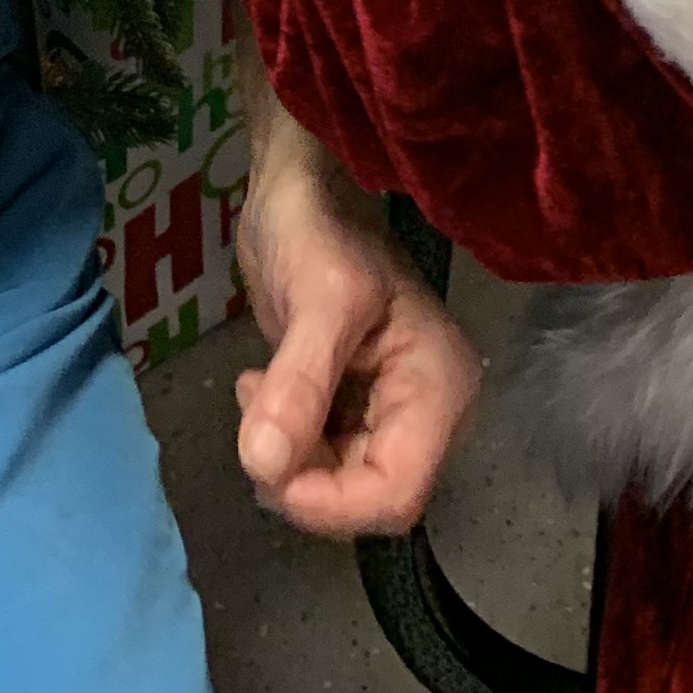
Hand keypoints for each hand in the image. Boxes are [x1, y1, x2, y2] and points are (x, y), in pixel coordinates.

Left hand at [231, 102, 480, 539]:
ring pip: (339, 484)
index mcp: (438, 390)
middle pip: (367, 497)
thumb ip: (297, 385)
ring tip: (256, 392)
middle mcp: (426, 413)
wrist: (300, 190)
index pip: (396, 493)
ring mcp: (392, 412)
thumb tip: (263, 467)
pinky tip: (260, 389)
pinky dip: (285, 441)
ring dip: (288, 458)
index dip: (331, 503)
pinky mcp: (357, 408)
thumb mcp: (315, 299)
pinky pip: (322, 459)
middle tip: (254, 422)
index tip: (268, 470)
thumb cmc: (320, 228)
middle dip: (303, 478)